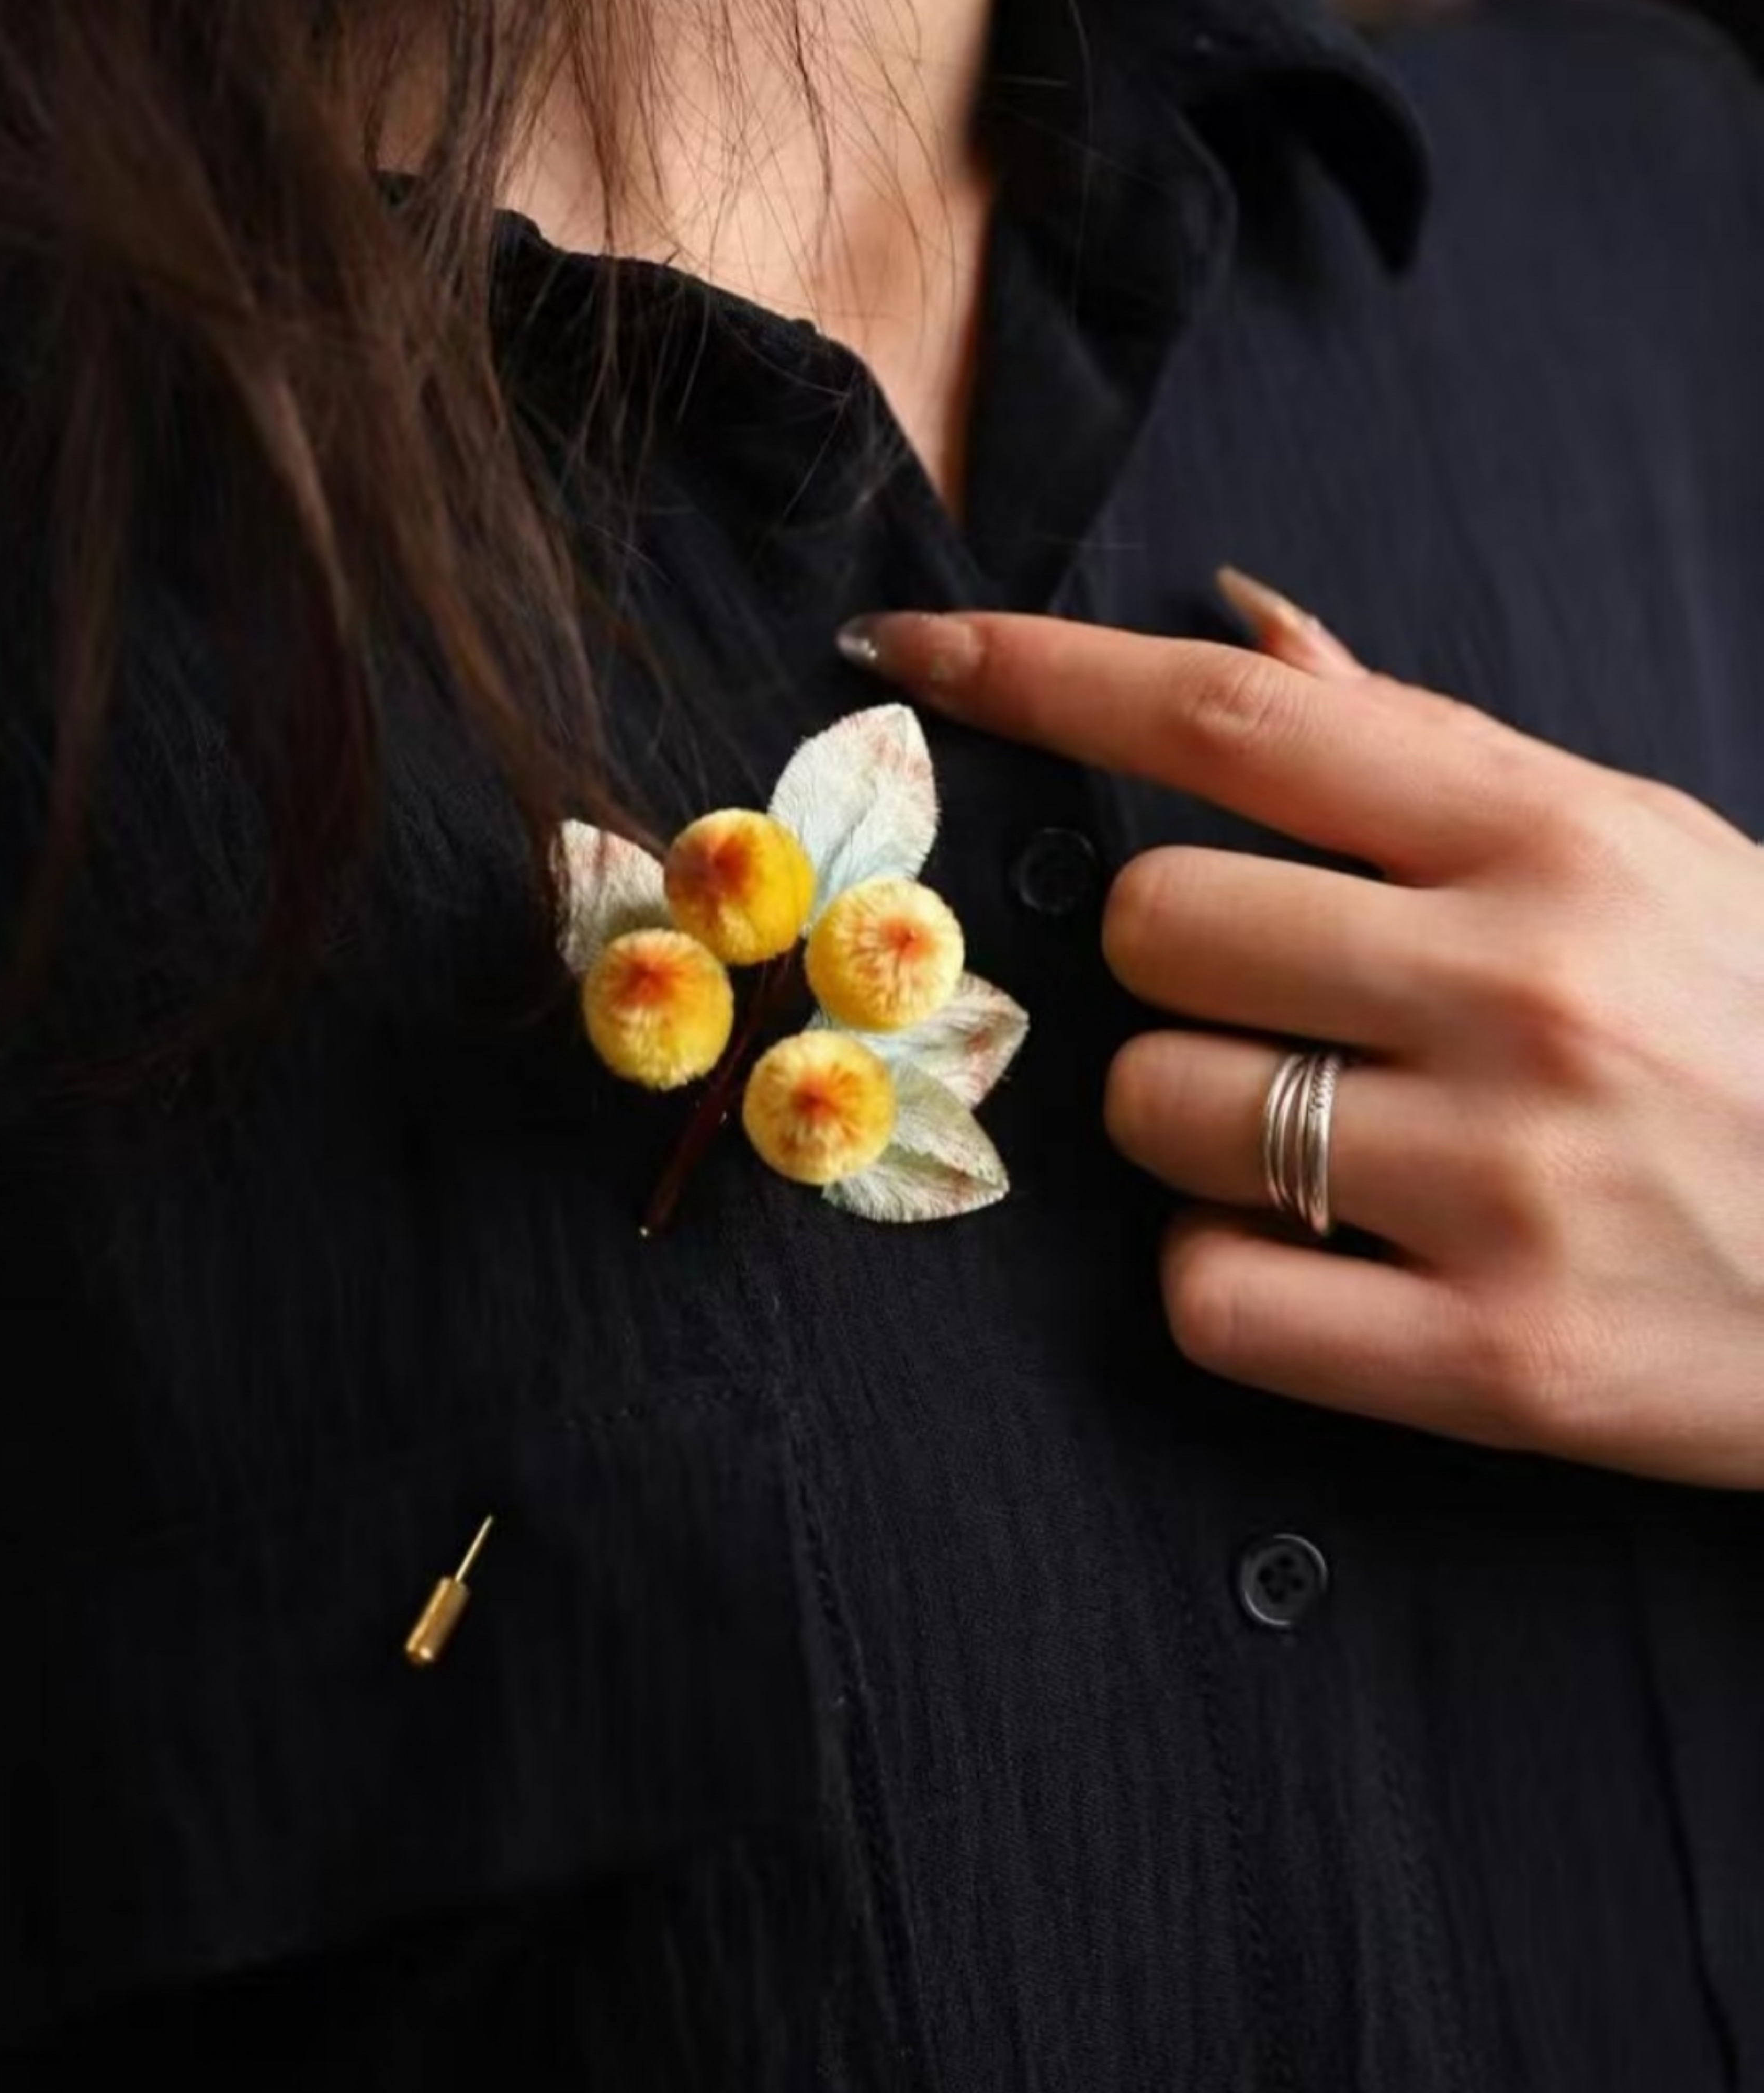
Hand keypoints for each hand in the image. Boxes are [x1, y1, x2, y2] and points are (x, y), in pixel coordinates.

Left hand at [837, 580, 1763, 1488]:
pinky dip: (1234, 1282)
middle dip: (1166, 971)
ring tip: (1334, 1152)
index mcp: (1555, 839)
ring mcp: (1513, 1181)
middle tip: (1277, 1013)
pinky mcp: (1504, 1362)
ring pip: (1155, 1110)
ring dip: (1191, 1129)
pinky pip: (1211, 1297)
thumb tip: (1239, 630)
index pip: (1230, 722)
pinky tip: (1341, 1268)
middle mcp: (1524, 989)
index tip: (904, 651)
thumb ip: (1424, 755)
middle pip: (1147, 926)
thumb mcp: (1640, 853)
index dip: (1036, 672)